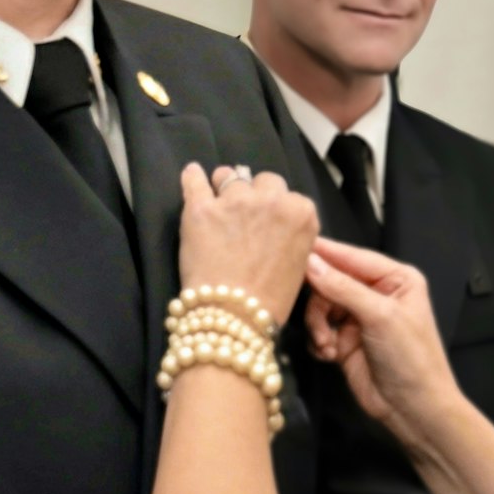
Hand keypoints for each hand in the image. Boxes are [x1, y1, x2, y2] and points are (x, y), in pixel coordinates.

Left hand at [178, 164, 318, 325]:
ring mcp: (234, 201)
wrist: (234, 318)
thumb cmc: (270, 301)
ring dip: (224, 187)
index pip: (289, 196)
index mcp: (301, 213)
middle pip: (264, 180)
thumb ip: (292, 234)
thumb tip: (277, 223)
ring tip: (218, 205)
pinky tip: (192, 175)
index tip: (267, 224)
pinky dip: (193, 177)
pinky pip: (194, 180)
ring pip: (228, 176)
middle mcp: (271, 200)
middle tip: (244, 218)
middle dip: (255, 195)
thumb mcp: (299, 264)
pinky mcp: (201, 208)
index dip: (276, 209)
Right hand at [303, 236, 459, 439]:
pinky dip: (319, 341)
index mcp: (395, 278)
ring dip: (318, 326)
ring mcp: (359, 318)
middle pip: (331, 281)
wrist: (414, 409)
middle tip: (318, 322)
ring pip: (321, 307)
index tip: (292, 246)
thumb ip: (343, 287)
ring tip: (327, 346)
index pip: (352, 256)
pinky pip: (319, 330)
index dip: (323, 252)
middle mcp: (376, 293)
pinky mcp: (345, 342)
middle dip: (320, 302)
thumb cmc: (409, 357)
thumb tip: (309, 261)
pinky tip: (328, 355)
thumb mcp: (380, 316)